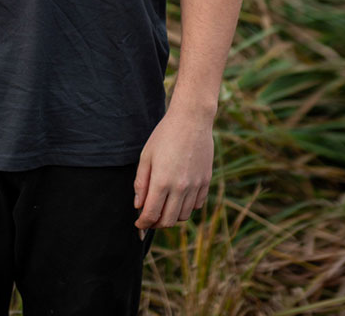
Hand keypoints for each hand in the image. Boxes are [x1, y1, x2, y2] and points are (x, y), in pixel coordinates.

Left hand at [133, 106, 213, 229]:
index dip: (143, 223)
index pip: (151, 215)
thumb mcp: (146, 156)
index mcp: (162, 181)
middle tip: (149, 218)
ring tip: (163, 207)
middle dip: (156, 224)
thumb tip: (138, 206)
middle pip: (168, 221)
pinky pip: (196, 206)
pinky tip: (179, 198)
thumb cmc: (164, 135)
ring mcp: (195, 186)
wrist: (191, 120)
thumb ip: (141, 183)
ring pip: (183, 216)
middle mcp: (180, 188)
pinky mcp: (206, 182)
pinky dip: (186, 208)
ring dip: (171, 216)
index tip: (139, 224)